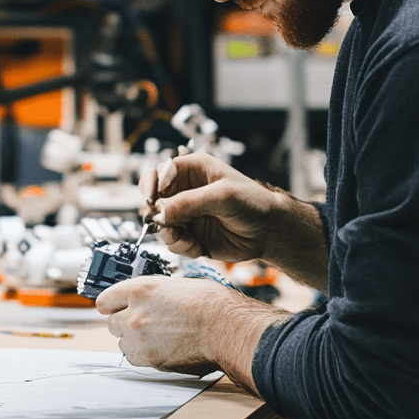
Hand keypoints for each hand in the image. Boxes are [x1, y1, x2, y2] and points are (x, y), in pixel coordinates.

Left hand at [95, 275, 222, 374]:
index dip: (112, 304)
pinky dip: (143, 355)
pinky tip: (160, 347)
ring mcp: (140, 338)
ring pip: (122, 343)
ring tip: (155, 336)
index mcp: (140, 290)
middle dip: (124, 323)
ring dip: (133, 340)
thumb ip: (152, 294)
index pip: (104, 300)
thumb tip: (144, 300)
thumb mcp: (174, 285)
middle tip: (142, 322)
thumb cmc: (210, 303)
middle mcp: (134, 314)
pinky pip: (135, 359)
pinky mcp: (151, 359)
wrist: (226, 327)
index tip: (115, 307)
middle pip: (111, 324)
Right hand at [139, 153, 287, 262]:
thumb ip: (189, 202)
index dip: (149, 186)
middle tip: (170, 226)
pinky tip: (198, 248)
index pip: (156, 173)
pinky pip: (171, 242)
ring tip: (189, 241)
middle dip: (157, 216)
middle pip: (151, 201)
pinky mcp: (188, 234)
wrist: (268, 232)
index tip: (151, 201)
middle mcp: (183, 191)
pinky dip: (181, 247)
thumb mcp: (222, 196)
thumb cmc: (252, 203)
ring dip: (170, 235)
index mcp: (189, 170)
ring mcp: (184, 213)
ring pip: (158, 225)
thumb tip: (158, 212)